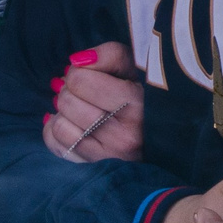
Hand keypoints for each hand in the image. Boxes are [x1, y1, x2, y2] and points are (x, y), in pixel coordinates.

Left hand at [43, 43, 143, 161]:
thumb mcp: (138, 68)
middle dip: (70, 89)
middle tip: (84, 89)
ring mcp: (108, 156)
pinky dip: (55, 130)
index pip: (81, 81)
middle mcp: (123, 136)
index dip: (79, 71)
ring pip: (60, 124)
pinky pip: (57, 146)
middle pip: (68, 101)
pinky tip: (69, 121)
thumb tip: (77, 61)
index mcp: (138, 106)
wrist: (168, 136)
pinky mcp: (95, 166)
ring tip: (79, 105)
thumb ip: (111, 55)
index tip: (90, 72)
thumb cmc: (148, 95)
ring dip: (64, 110)